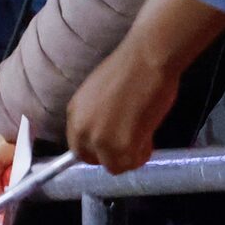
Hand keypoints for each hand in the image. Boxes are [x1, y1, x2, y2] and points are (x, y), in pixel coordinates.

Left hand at [68, 37, 183, 172]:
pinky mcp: (121, 147)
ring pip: (114, 166)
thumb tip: (108, 133)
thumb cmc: (132, 68)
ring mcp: (101, 141)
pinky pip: (132, 163)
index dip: (98, 149)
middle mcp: (82, 130)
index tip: (113, 145)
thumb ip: (98, 116)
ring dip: (130, 155)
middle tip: (131, 143)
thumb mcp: (100, 94)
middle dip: (112, 156)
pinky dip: (143, 154)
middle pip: (93, 160)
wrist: (148, 59)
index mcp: (74, 113)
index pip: (78, 147)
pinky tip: (149, 136)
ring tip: (144, 135)